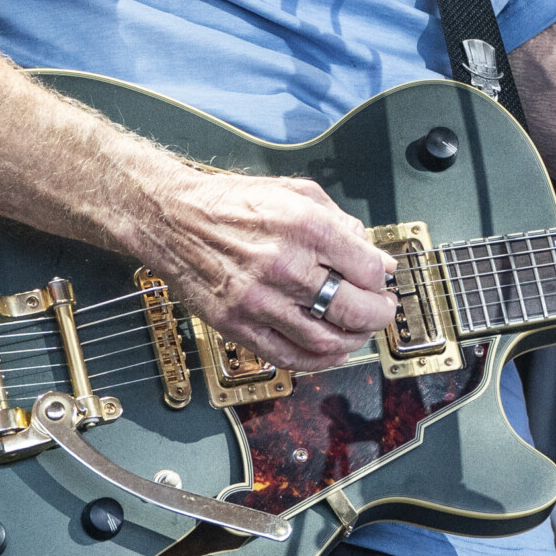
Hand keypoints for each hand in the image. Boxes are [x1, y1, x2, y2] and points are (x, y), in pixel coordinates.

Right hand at [148, 171, 397, 371]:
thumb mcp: (297, 193)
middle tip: (382, 311)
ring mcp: (259, 300)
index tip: (380, 280)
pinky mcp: (237, 325)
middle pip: (354, 310)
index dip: (381, 279)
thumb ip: (343, 224)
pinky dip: (318, 362)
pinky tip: (330, 354)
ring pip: (326, 340)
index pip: (368, 270)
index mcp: (305, 227)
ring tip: (358, 332)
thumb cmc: (234, 204)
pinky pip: (287, 356)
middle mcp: (284, 266)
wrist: (174, 219)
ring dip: (353, 342)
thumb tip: (378, 260)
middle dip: (379, 315)